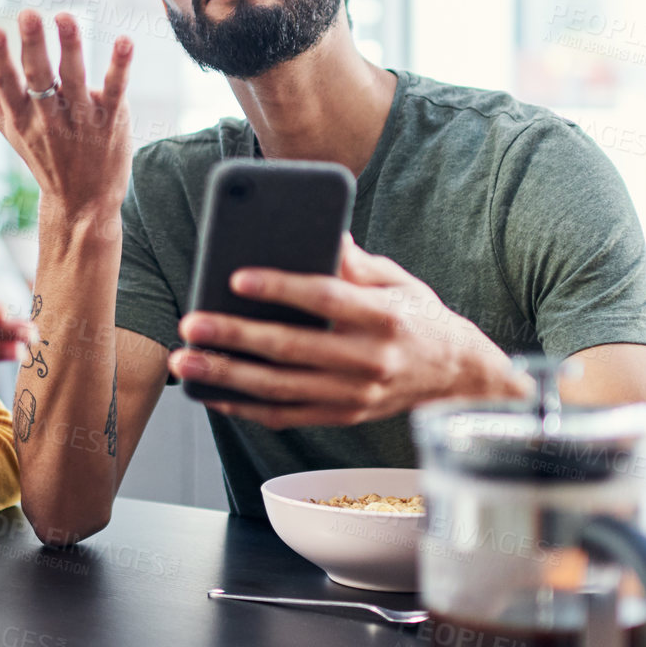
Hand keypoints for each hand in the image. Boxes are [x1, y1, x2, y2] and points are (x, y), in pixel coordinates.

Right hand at [0, 9, 133, 219]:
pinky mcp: (111, 120)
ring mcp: (81, 120)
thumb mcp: (6, 125)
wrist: (83, 203)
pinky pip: (115, 91)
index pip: (7, 84)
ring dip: (71, 48)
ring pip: (75, 80)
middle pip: (39, 79)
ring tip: (65, 16)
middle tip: (28, 14)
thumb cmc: (41, 153)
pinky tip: (124, 41)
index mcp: (19, 117)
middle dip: (33, 47)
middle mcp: (48, 118)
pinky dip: (119, 67)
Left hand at [168, 237, 525, 428]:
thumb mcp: (399, 282)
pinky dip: (244, 407)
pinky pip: (285, 415)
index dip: (280, 288)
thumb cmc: (421, 320)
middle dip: (235, 336)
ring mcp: (355, 395)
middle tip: (193, 324)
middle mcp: (369, 360)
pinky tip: (211, 393)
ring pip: (280, 389)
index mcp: (384, 317)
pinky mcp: (343, 416)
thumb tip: (324, 230)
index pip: (325, 299)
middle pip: (292, 348)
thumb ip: (357, 261)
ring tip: (187, 362)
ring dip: (227, 376)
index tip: (237, 278)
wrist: (458, 380)